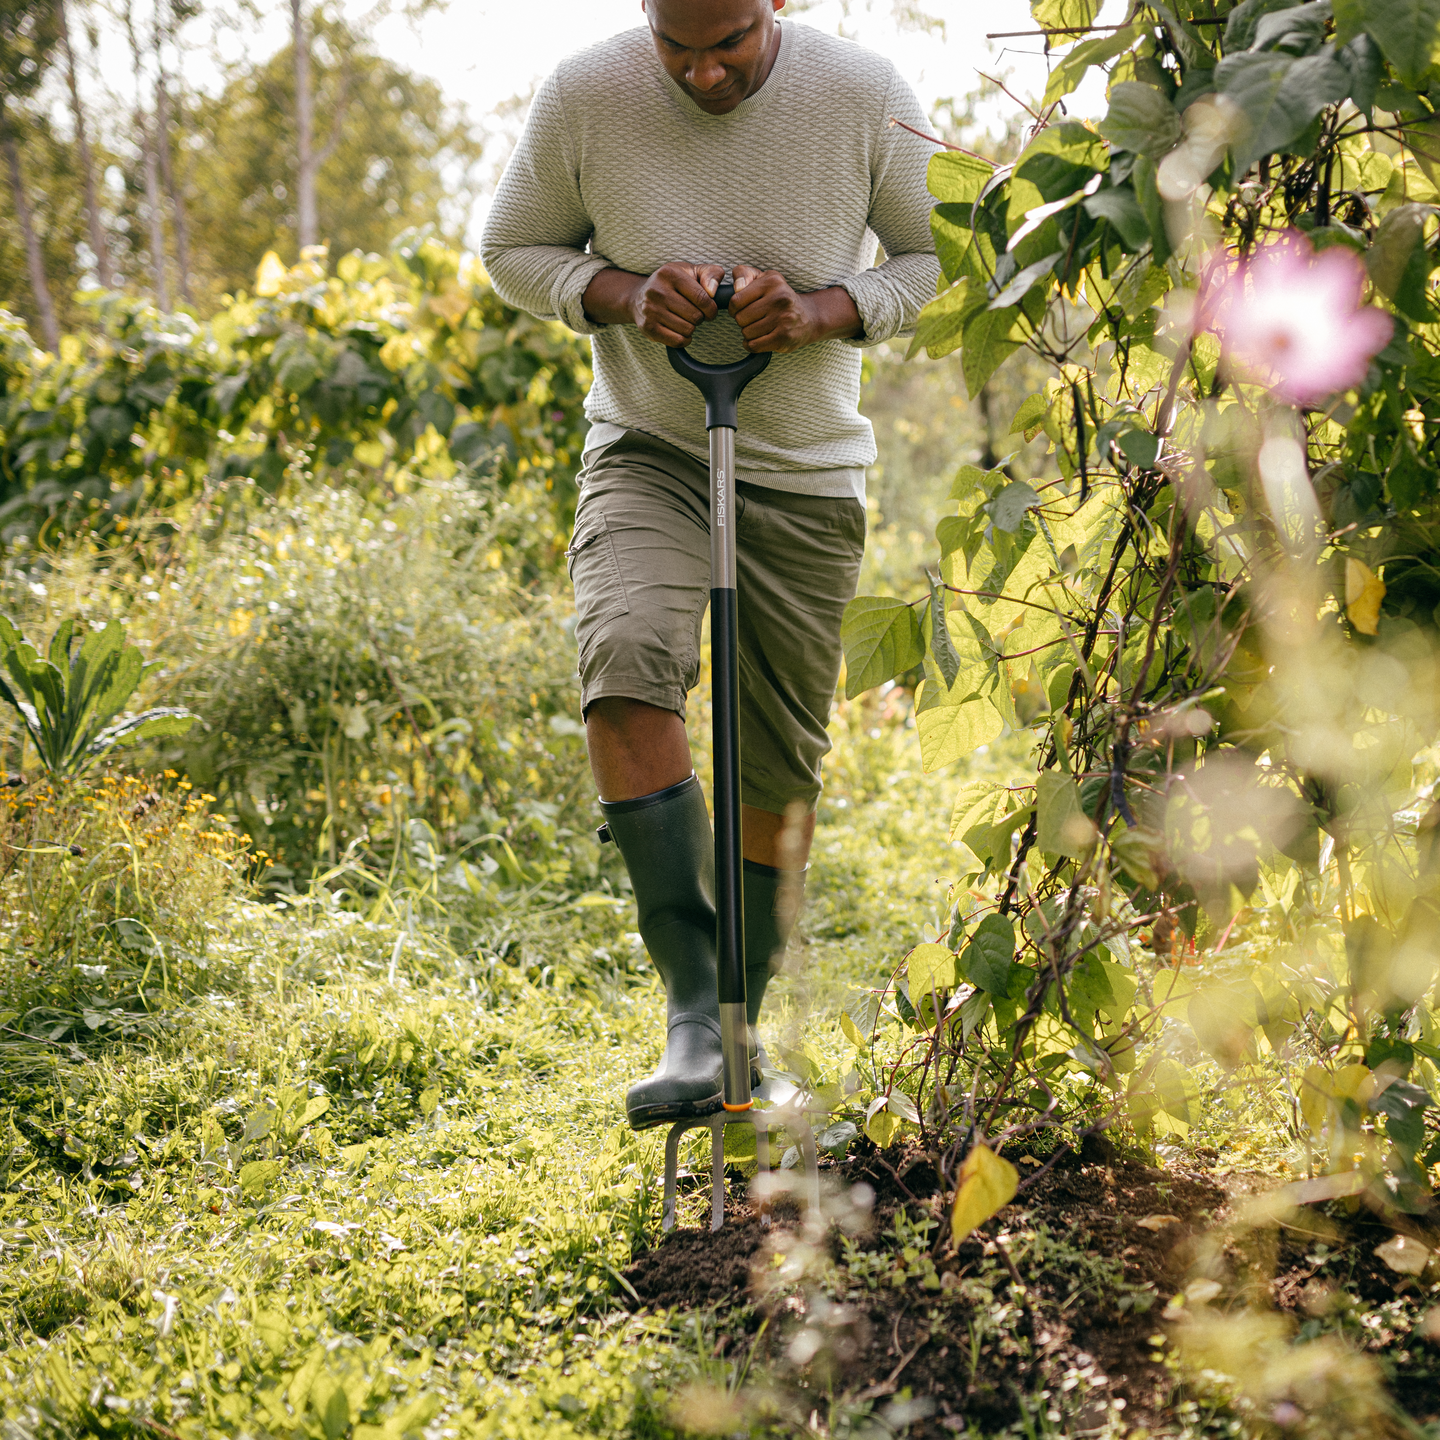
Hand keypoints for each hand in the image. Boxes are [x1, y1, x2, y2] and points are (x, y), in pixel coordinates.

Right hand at [581, 262, 725, 345]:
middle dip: (700, 318)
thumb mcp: (691, 271)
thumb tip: (713, 291)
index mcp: (670, 274)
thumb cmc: (671, 284)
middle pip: (696, 316)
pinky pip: (678, 341)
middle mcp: (657, 291)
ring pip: (688, 330)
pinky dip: (684, 339)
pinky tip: (679, 331)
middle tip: (693, 313)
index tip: (710, 311)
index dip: (712, 309)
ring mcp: (651, 310)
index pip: (702, 298)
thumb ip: (710, 273)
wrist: (638, 297)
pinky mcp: (648, 327)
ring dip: (691, 328)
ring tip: (683, 320)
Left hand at [728, 265, 862, 352]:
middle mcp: (779, 299)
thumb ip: (744, 274)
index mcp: (772, 282)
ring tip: (760, 328)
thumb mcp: (764, 278)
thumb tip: (737, 288)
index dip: (734, 308)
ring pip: (747, 333)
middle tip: (754, 319)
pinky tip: (760, 339)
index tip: (741, 309)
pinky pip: (754, 345)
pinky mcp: (784, 337)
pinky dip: (752, 345)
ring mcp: (783, 319)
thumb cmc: (780, 297)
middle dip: (743, 321)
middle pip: (740, 318)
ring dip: (749, 333)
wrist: (809, 317)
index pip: (736, 300)